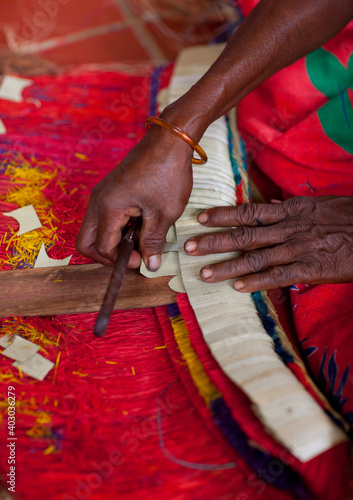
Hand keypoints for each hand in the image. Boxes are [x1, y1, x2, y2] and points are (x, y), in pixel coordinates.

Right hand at [76, 125, 192, 269]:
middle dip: (107, 254)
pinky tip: (143, 221)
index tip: (142, 260)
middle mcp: (99, 200)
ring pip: (97, 229)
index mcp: (108, 207)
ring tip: (143, 235)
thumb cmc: (167, 172)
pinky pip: (107, 216)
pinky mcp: (111, 190)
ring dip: (116, 239)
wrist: (170, 139)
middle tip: (132, 255)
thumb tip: (150, 265)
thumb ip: (153, 242)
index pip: (101, 247)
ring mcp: (103, 193)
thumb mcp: (164, 213)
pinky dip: (120, 226)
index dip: (120, 260)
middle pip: (87, 241)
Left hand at [184, 196, 352, 291]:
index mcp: (291, 210)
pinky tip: (236, 288)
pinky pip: (277, 277)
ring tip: (203, 273)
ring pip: (255, 258)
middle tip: (188, 247)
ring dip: (227, 266)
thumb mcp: (318, 205)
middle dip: (214, 241)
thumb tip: (268, 207)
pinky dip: (256, 282)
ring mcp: (298, 249)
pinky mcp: (310, 269)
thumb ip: (290, 209)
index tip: (201, 218)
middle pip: (244, 234)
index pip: (249, 212)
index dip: (223, 215)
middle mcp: (289, 228)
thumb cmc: (348, 217)